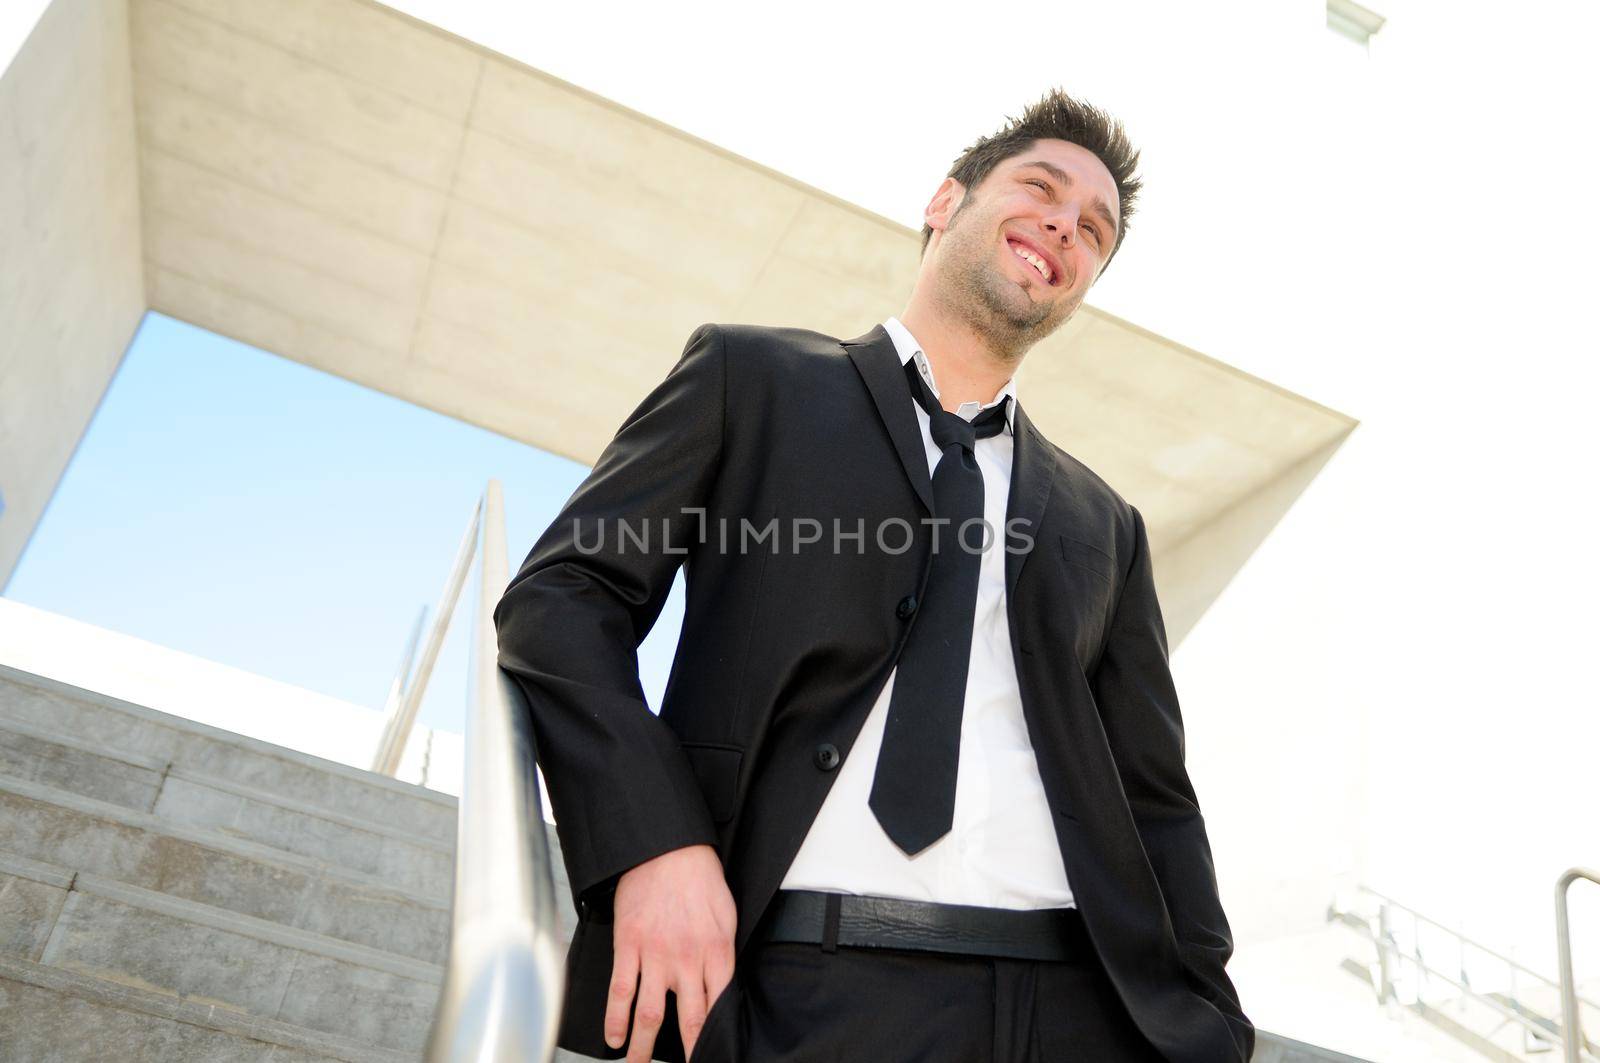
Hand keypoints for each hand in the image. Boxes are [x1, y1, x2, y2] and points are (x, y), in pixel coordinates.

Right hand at [605, 843, 736, 1062]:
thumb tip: (723, 984)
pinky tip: (612, 1037)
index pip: (718, 1007)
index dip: (715, 1037)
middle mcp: (687, 960)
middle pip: (688, 1019)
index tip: (713, 1054)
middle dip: (688, 1052)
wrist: (667, 849)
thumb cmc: (700, 878)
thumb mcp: (727, 915)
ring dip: (641, 1046)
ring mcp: (655, 955)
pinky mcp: (629, 946)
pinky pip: (621, 990)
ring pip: (649, 1013)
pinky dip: (614, 1018)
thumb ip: (724, 954)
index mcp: (717, 953)